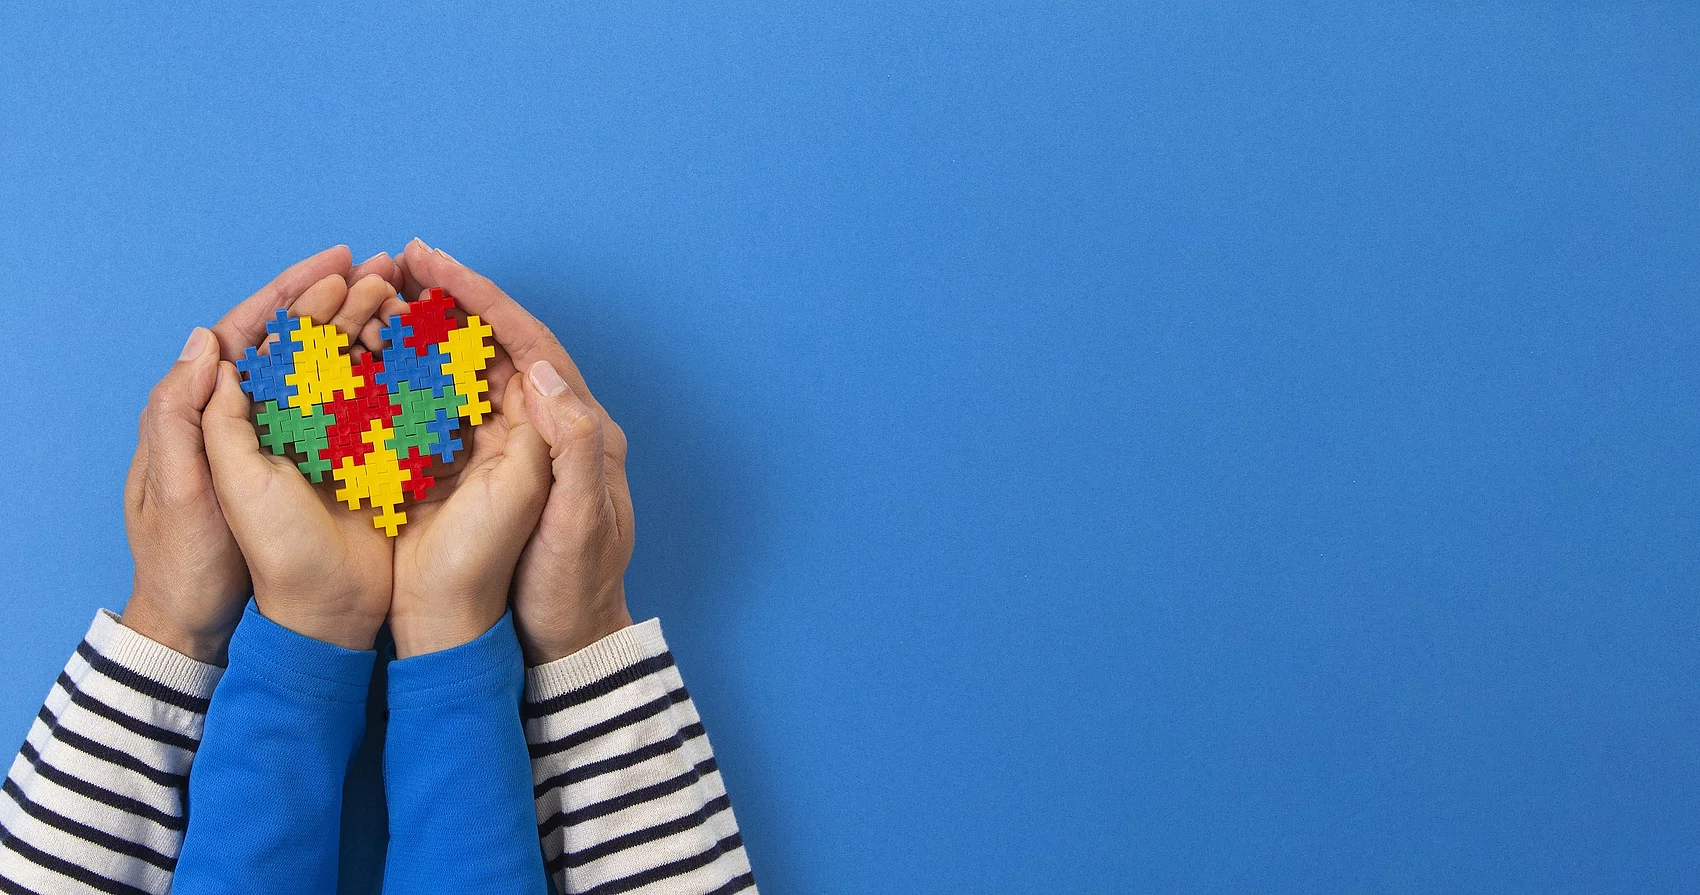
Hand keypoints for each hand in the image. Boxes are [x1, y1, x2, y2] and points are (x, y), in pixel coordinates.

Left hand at [199, 271, 402, 649]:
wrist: (303, 617)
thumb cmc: (240, 559)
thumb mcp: (205, 487)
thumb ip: (200, 419)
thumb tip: (210, 344)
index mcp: (230, 417)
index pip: (259, 336)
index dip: (297, 293)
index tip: (339, 261)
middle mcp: (278, 420)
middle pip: (310, 342)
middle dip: (348, 299)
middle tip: (391, 268)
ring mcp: (322, 439)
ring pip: (349, 366)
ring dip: (378, 328)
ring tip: (412, 298)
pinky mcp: (361, 462)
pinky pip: (380, 405)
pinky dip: (401, 373)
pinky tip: (430, 352)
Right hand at [398, 240, 634, 664]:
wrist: (560, 646)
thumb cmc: (571, 587)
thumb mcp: (577, 521)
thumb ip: (570, 444)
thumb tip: (537, 369)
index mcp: (579, 427)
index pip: (527, 341)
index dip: (479, 298)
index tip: (432, 261)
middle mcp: (547, 426)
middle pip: (495, 344)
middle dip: (449, 299)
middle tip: (399, 259)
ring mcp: (513, 449)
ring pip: (467, 372)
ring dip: (426, 332)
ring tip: (380, 295)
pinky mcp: (483, 474)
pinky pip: (446, 412)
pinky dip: (412, 381)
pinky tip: (373, 364)